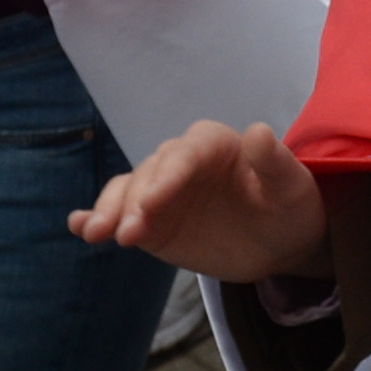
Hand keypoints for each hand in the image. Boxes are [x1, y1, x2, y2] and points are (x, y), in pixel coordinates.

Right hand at [68, 119, 330, 280]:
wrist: (278, 239)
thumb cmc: (288, 205)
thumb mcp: (290, 187)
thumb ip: (273, 162)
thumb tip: (259, 131)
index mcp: (212, 143)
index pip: (184, 155)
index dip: (168, 177)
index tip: (153, 204)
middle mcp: (180, 161)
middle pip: (149, 175)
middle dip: (135, 203)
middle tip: (127, 233)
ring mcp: (160, 189)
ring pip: (126, 192)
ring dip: (109, 211)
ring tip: (94, 233)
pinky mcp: (149, 217)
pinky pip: (117, 213)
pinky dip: (96, 217)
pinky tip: (80, 226)